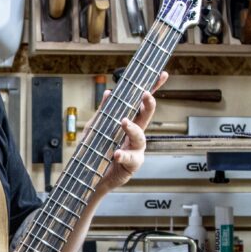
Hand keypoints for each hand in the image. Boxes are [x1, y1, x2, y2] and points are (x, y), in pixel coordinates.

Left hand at [93, 71, 167, 192]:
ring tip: (124, 122)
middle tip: (146, 95)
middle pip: (146, 117)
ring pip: (140, 137)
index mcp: (129, 124)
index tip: (161, 75)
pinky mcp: (131, 165)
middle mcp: (134, 135)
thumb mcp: (95, 129)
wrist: (89, 177)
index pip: (141, 104)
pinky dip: (123, 155)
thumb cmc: (95, 153)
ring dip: (133, 128)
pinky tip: (117, 153)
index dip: (152, 89)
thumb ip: (103, 112)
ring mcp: (135, 150)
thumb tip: (108, 92)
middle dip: (148, 105)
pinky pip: (130, 159)